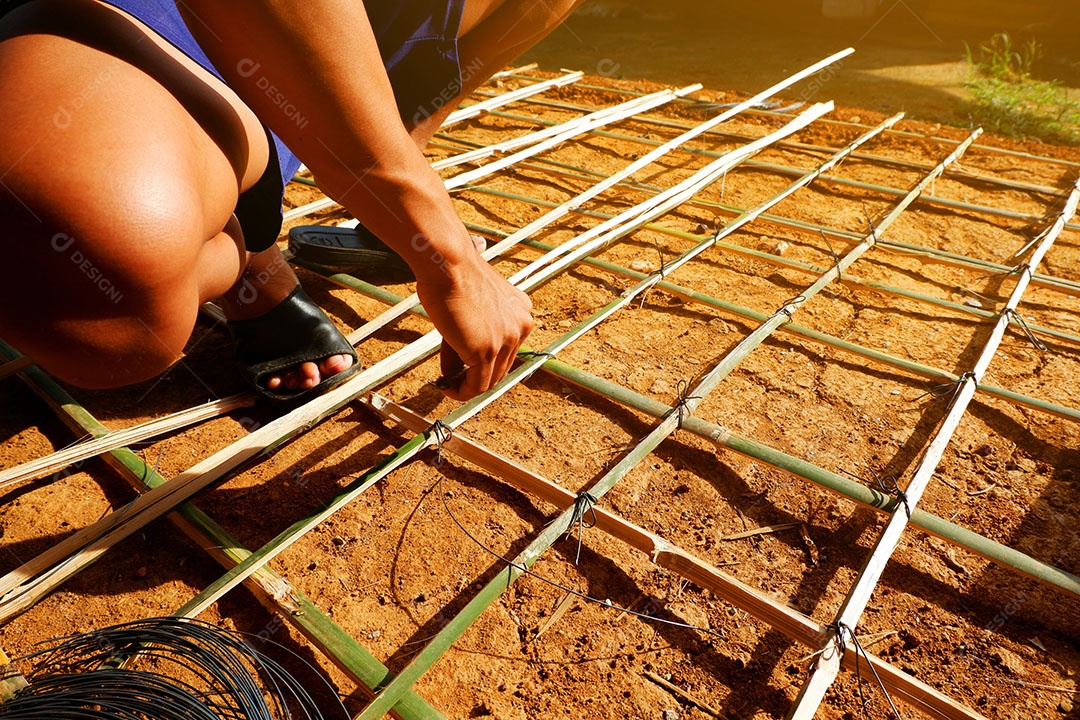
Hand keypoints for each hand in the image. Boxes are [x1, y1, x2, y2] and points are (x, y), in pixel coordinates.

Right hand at [416, 253, 532, 400]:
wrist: (448, 262)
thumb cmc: (453, 274)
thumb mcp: (470, 307)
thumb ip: (468, 338)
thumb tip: (453, 371)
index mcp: (521, 312)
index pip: (506, 348)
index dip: (484, 361)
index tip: (463, 365)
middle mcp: (521, 326)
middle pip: (500, 367)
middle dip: (474, 376)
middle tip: (452, 379)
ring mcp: (506, 340)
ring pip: (490, 380)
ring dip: (467, 387)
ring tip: (448, 385)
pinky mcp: (487, 350)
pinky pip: (477, 385)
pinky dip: (462, 392)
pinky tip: (446, 387)